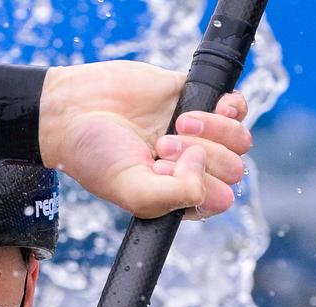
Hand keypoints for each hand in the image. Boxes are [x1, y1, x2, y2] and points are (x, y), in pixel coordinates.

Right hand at [37, 60, 252, 219]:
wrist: (75, 109)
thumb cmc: (95, 155)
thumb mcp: (132, 190)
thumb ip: (175, 196)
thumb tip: (203, 162)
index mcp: (176, 196)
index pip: (217, 199)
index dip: (198, 185)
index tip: (161, 170)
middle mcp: (191, 168)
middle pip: (233, 169)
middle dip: (200, 156)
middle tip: (160, 146)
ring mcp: (198, 134)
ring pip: (240, 140)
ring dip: (214, 131)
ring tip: (177, 124)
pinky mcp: (198, 99)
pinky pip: (238, 108)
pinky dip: (230, 108)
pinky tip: (205, 107)